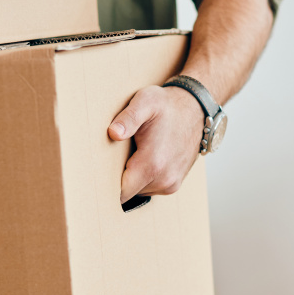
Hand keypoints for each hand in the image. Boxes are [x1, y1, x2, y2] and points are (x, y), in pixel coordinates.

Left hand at [109, 85, 204, 202]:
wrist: (195, 110)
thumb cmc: (168, 106)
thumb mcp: (146, 102)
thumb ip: (128, 117)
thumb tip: (114, 132)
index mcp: (153, 164)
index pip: (121, 192)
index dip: (106, 183)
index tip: (98, 171)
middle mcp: (164, 179)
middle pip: (128, 193)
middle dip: (118, 178)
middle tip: (114, 156)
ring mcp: (170, 184)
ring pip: (138, 191)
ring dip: (132, 178)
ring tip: (132, 155)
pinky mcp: (173, 185)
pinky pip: (149, 188)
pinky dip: (143, 178)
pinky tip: (143, 159)